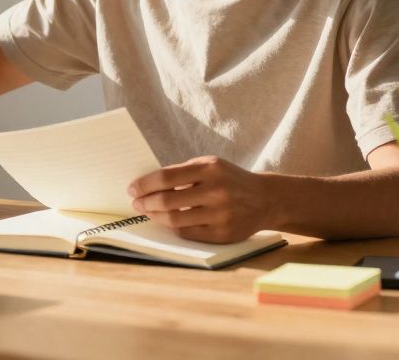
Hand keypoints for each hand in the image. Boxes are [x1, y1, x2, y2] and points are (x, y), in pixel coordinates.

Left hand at [127, 156, 274, 243]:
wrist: (266, 199)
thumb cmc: (230, 179)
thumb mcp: (211, 165)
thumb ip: (183, 171)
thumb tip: (148, 183)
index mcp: (210, 169)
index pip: (166, 177)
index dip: (145, 184)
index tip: (132, 189)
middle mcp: (216, 191)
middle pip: (167, 200)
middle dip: (146, 202)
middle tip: (136, 203)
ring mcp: (220, 214)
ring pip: (175, 219)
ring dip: (155, 216)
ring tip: (148, 212)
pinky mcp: (222, 233)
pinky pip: (188, 233)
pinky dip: (173, 227)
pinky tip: (167, 221)